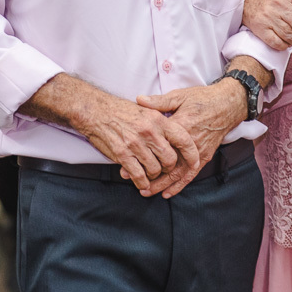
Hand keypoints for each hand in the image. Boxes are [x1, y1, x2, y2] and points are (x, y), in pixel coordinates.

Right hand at [80, 96, 200, 193]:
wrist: (96, 111)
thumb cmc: (122, 111)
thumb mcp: (147, 109)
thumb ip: (162, 122)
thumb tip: (178, 138)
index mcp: (158, 119)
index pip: (183, 139)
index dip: (192, 154)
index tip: (195, 163)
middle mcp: (149, 131)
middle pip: (170, 159)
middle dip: (169, 168)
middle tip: (164, 168)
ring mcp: (135, 144)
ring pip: (155, 170)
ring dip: (154, 176)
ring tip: (150, 173)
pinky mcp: (122, 154)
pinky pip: (139, 175)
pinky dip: (142, 182)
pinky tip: (141, 182)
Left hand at [134, 81, 247, 197]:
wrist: (228, 104)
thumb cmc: (202, 98)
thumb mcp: (179, 96)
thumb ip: (159, 101)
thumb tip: (138, 99)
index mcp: (181, 126)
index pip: (157, 143)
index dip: (140, 152)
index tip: (125, 159)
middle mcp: (189, 142)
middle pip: (166, 163)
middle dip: (148, 174)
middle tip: (131, 180)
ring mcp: (198, 151)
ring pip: (178, 173)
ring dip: (161, 184)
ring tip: (146, 191)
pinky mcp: (205, 156)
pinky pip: (191, 174)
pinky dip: (179, 185)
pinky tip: (167, 193)